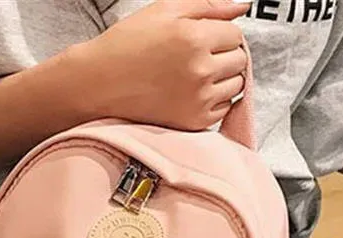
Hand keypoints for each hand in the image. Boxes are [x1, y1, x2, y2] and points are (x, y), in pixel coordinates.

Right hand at [78, 0, 250, 130]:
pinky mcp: (194, 121)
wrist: (100, 84)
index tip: (202, 37)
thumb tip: (241, 7)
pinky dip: (215, 101)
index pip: (235, 34)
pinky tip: (192, 93)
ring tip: (195, 75)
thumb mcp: (164, 10)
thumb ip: (208, 5)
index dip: (219, 33)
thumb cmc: (128, 44)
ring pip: (236, 85)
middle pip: (239, 60)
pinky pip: (224, 109)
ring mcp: (198, 100)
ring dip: (223, 79)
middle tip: (198, 56)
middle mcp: (200, 71)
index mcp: (195, 39)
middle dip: (224, 55)